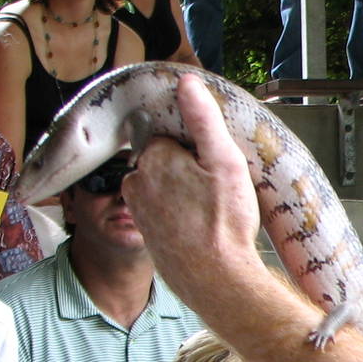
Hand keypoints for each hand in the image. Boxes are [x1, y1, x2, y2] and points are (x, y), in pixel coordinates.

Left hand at [125, 73, 270, 320]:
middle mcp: (137, 181)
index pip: (172, 138)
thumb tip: (187, 81)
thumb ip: (204, 120)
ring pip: (163, 188)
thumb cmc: (224, 223)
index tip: (215, 167)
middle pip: (165, 162)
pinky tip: (201, 228)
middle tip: (217, 190)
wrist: (216, 280)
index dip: (197, 149)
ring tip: (211, 211)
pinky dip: (179, 217)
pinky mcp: (146, 234)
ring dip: (182, 194)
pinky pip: (163, 213)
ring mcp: (138, 210)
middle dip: (186, 170)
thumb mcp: (225, 162)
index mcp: (154, 157)